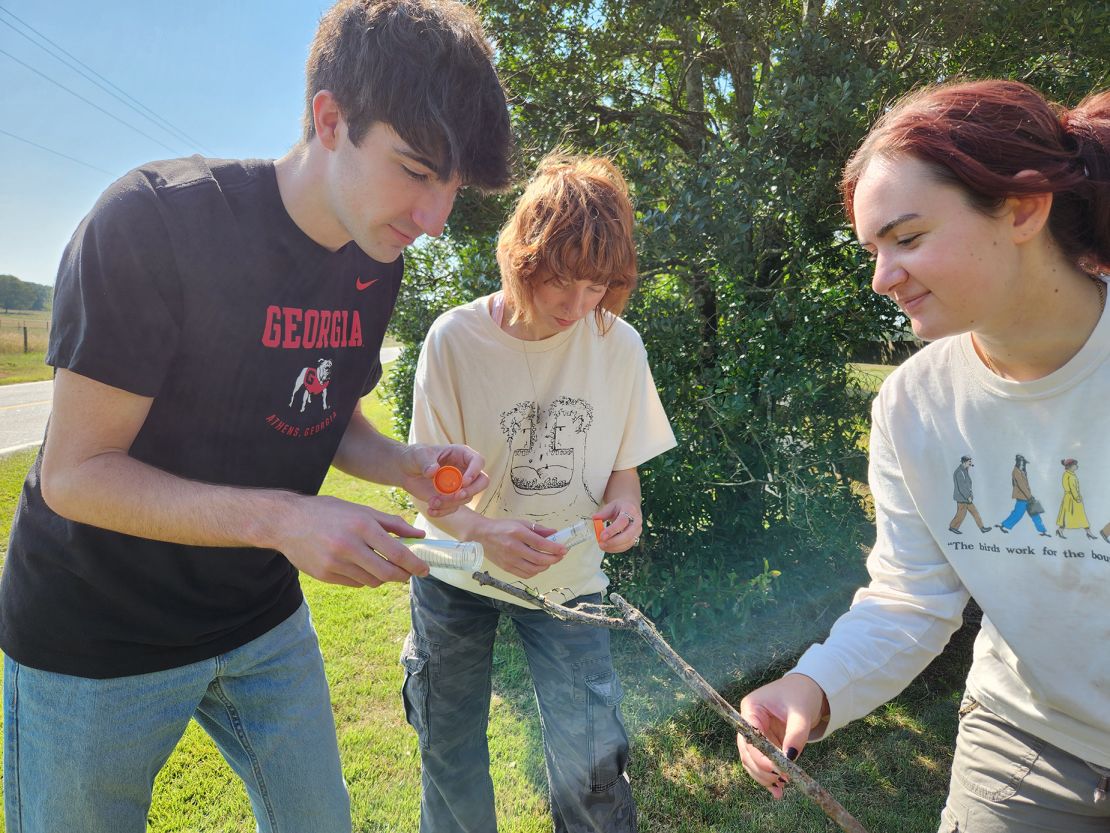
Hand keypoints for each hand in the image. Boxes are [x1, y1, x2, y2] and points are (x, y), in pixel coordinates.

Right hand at [274, 495, 430, 586]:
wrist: (287, 522)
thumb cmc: (328, 512)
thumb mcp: (361, 510)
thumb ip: (392, 523)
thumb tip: (418, 535)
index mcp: (361, 525)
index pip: (397, 552)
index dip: (415, 564)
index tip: (425, 569)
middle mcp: (349, 546)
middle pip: (387, 573)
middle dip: (403, 576)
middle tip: (408, 573)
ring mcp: (335, 563)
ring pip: (372, 581)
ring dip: (382, 576)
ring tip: (379, 564)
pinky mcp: (325, 575)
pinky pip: (355, 583)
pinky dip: (363, 578)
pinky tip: (357, 565)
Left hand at [399, 444, 488, 516]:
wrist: (406, 471)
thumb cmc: (415, 457)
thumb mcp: (419, 455)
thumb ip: (426, 462)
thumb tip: (433, 471)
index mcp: (461, 455)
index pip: (478, 461)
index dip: (474, 472)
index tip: (463, 482)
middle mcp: (465, 470)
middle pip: (482, 481)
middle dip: (472, 491)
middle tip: (457, 496)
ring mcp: (459, 486)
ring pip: (466, 498)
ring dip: (451, 503)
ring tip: (432, 502)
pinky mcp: (451, 498)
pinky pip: (454, 508)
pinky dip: (443, 512)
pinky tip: (431, 510)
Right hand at [476, 518, 565, 578]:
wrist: (482, 535)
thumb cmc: (503, 527)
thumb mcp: (521, 523)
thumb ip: (539, 529)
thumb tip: (555, 534)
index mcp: (518, 533)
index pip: (541, 544)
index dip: (555, 548)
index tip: (564, 549)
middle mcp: (514, 548)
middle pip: (539, 559)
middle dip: (554, 559)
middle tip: (560, 555)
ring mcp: (509, 560)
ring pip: (534, 569)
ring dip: (546, 566)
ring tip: (550, 560)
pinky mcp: (506, 568)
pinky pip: (525, 574)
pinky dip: (535, 572)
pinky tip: (538, 566)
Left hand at [593, 500, 641, 552]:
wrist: (630, 508)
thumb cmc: (620, 507)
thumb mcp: (611, 506)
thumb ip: (603, 513)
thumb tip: (594, 518)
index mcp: (630, 510)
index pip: (622, 521)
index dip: (612, 530)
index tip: (602, 536)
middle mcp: (637, 521)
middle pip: (628, 535)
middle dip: (613, 542)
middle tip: (601, 543)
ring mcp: (638, 531)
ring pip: (628, 543)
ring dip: (614, 547)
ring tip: (602, 546)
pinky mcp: (635, 538)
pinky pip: (627, 546)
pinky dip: (616, 549)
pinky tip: (607, 547)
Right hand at [737, 674, 827, 799]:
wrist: (809, 689)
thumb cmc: (801, 694)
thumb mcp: (801, 712)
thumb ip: (796, 734)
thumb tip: (790, 759)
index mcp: (751, 708)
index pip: (749, 736)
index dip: (759, 755)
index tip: (775, 770)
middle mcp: (749, 722)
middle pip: (746, 751)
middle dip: (761, 769)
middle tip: (779, 782)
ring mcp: (756, 733)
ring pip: (751, 759)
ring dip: (763, 776)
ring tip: (780, 790)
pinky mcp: (765, 742)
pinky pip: (762, 761)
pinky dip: (769, 774)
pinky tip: (778, 789)